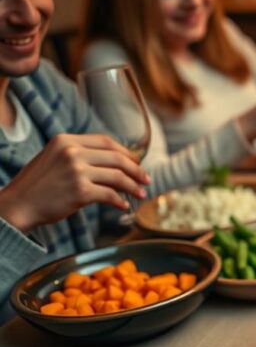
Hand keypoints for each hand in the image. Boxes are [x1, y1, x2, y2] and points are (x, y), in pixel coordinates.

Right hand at [0, 134, 149, 232]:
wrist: (17, 205)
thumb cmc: (39, 185)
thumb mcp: (55, 158)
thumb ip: (80, 154)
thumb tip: (116, 162)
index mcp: (66, 140)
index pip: (107, 141)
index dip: (126, 152)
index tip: (137, 163)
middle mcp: (72, 152)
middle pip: (117, 158)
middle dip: (136, 170)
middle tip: (146, 179)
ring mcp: (76, 171)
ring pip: (117, 176)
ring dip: (133, 186)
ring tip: (141, 194)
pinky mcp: (80, 191)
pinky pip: (110, 195)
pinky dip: (120, 201)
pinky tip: (124, 206)